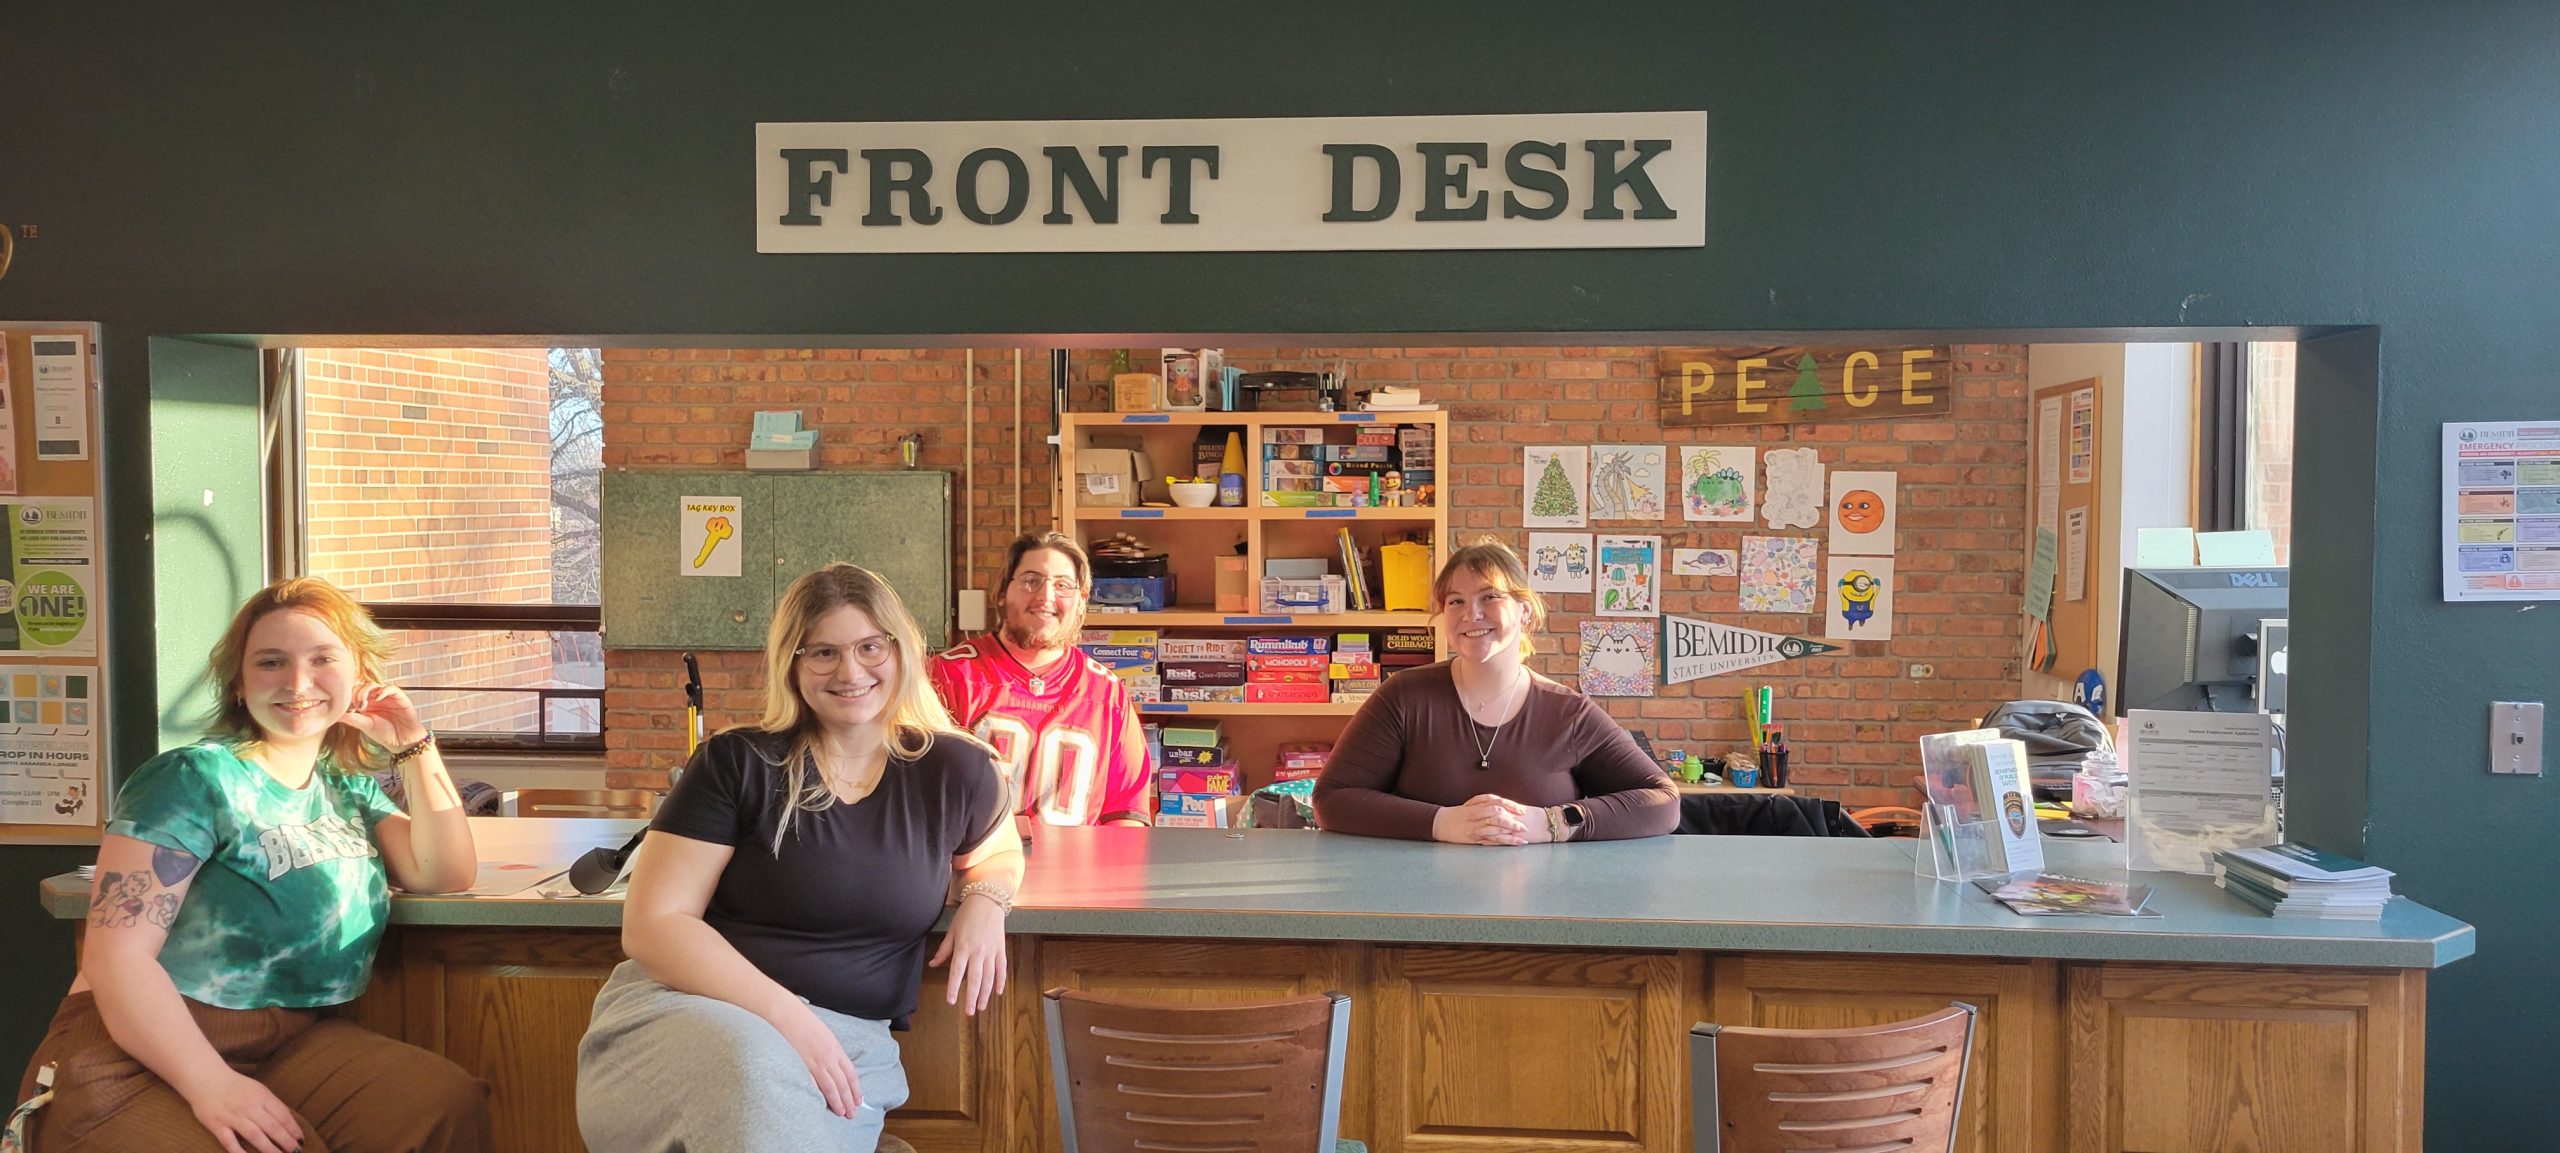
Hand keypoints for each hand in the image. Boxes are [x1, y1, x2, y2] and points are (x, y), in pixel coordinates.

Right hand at [185, 1070, 303, 1152]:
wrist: (206, 1078)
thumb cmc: (236, 1086)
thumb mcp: (258, 1090)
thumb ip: (271, 1105)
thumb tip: (287, 1122)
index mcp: (262, 1097)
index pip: (282, 1115)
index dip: (293, 1129)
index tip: (300, 1140)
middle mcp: (249, 1107)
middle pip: (272, 1127)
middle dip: (286, 1141)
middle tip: (295, 1151)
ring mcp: (232, 1117)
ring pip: (254, 1135)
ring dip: (269, 1148)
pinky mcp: (217, 1125)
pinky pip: (229, 1141)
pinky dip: (239, 1151)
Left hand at [337, 682, 428, 748]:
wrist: (403, 741)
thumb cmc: (385, 735)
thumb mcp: (366, 726)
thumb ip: (352, 718)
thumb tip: (335, 714)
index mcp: (367, 705)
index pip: (354, 693)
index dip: (350, 697)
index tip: (349, 708)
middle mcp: (376, 699)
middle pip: (362, 686)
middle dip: (357, 694)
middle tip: (357, 706)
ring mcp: (387, 697)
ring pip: (374, 685)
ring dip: (367, 692)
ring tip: (365, 704)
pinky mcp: (399, 697)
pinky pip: (390, 688)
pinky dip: (382, 691)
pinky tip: (377, 699)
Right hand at [764, 1000, 862, 1118]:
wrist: (786, 1014)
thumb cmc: (804, 1021)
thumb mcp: (825, 1034)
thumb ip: (831, 1050)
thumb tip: (836, 1065)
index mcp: (836, 1048)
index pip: (850, 1073)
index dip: (855, 1088)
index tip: (858, 1100)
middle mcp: (828, 1057)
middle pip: (842, 1083)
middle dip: (848, 1100)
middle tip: (852, 1114)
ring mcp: (814, 1063)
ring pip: (830, 1087)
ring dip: (837, 1102)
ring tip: (841, 1113)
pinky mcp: (800, 1065)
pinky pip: (812, 1084)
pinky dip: (818, 1096)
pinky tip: (821, 1105)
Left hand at [930, 899, 1009, 1014]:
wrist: (987, 900)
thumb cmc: (966, 915)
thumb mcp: (952, 931)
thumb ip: (944, 950)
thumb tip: (933, 964)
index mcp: (963, 947)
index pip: (957, 971)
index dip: (953, 987)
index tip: (951, 1001)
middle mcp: (978, 951)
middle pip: (975, 979)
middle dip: (972, 997)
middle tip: (969, 1012)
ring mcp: (991, 951)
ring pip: (989, 977)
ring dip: (985, 994)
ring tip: (981, 1007)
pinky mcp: (1001, 949)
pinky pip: (1001, 968)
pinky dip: (1000, 981)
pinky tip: (997, 992)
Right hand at [1430, 794, 1533, 845]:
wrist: (1440, 822)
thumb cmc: (1456, 814)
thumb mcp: (1470, 805)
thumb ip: (1485, 804)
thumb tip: (1501, 806)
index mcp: (1478, 805)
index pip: (1498, 803)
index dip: (1511, 806)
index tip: (1522, 811)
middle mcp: (1478, 815)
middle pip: (1499, 816)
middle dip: (1513, 822)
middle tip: (1525, 827)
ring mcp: (1476, 827)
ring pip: (1496, 830)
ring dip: (1510, 834)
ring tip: (1523, 839)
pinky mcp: (1474, 838)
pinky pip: (1490, 840)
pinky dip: (1501, 843)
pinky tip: (1509, 845)